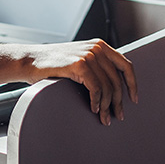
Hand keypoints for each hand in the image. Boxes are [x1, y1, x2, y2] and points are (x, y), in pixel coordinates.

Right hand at [23, 39, 137, 125]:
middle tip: (117, 115)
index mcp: (100, 45)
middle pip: (117, 80)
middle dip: (118, 101)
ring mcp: (88, 55)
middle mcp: (96, 47)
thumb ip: (97, 66)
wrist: (30, 61)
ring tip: (104, 117)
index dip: (132, 84)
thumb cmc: (53, 64)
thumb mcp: (79, 59)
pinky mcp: (79, 64)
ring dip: (107, 106)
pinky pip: (96, 89)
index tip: (134, 99)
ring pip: (107, 87)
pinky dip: (97, 101)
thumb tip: (114, 87)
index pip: (126, 65)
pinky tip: (94, 108)